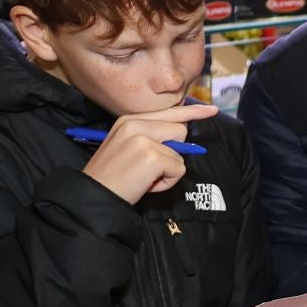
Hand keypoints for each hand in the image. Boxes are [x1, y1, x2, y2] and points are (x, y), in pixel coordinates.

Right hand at [80, 103, 216, 203]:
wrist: (94, 197)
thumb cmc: (112, 178)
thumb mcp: (126, 147)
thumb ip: (151, 137)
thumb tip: (180, 133)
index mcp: (129, 119)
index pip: (168, 111)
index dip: (193, 111)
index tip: (212, 110)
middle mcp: (136, 124)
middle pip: (180, 130)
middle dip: (174, 152)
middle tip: (152, 169)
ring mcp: (144, 139)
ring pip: (180, 153)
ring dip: (168, 171)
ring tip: (144, 178)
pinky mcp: (153, 156)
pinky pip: (178, 169)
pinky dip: (167, 182)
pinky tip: (147, 185)